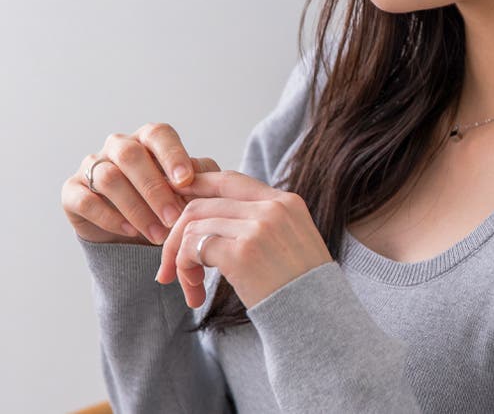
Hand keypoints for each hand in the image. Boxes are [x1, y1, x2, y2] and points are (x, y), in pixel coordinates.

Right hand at [61, 122, 219, 250]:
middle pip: (131, 155)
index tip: (185, 180)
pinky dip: (109, 217)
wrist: (135, 231)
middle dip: (154, 189)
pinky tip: (130, 231)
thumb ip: (199, 177)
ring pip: (108, 178)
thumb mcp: (191, 188)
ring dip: (136, 208)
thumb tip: (197, 177)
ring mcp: (92, 166)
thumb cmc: (168, 200)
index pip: (159, 134)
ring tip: (158, 233)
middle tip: (173, 218)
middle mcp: (118, 146)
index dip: (172, 155)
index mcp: (148, 138)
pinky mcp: (72, 192)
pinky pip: (85, 200)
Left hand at [156, 170, 333, 309]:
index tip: (176, 211)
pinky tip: (196, 295)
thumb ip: (261, 222)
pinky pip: (194, 248)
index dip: (197, 189)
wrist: (318, 318)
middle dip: (177, 232)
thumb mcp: (291, 241)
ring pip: (194, 225)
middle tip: (170, 265)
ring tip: (190, 287)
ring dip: (180, 258)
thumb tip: (215, 220)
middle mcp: (272, 206)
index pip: (229, 179)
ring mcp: (258, 226)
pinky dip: (185, 270)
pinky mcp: (243, 252)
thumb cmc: (302, 287)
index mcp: (286, 200)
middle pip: (204, 201)